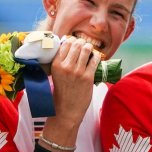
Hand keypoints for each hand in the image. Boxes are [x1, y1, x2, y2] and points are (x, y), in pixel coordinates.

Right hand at [43, 37, 98, 151]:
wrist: (66, 111)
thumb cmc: (61, 92)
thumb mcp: (55, 75)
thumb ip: (60, 62)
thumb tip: (68, 46)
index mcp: (55, 65)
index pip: (65, 43)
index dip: (71, 41)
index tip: (74, 43)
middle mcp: (66, 66)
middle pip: (76, 44)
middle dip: (81, 43)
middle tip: (83, 46)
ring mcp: (78, 71)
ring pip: (86, 49)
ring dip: (89, 48)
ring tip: (89, 50)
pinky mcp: (88, 77)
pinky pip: (95, 60)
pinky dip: (96, 57)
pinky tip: (95, 58)